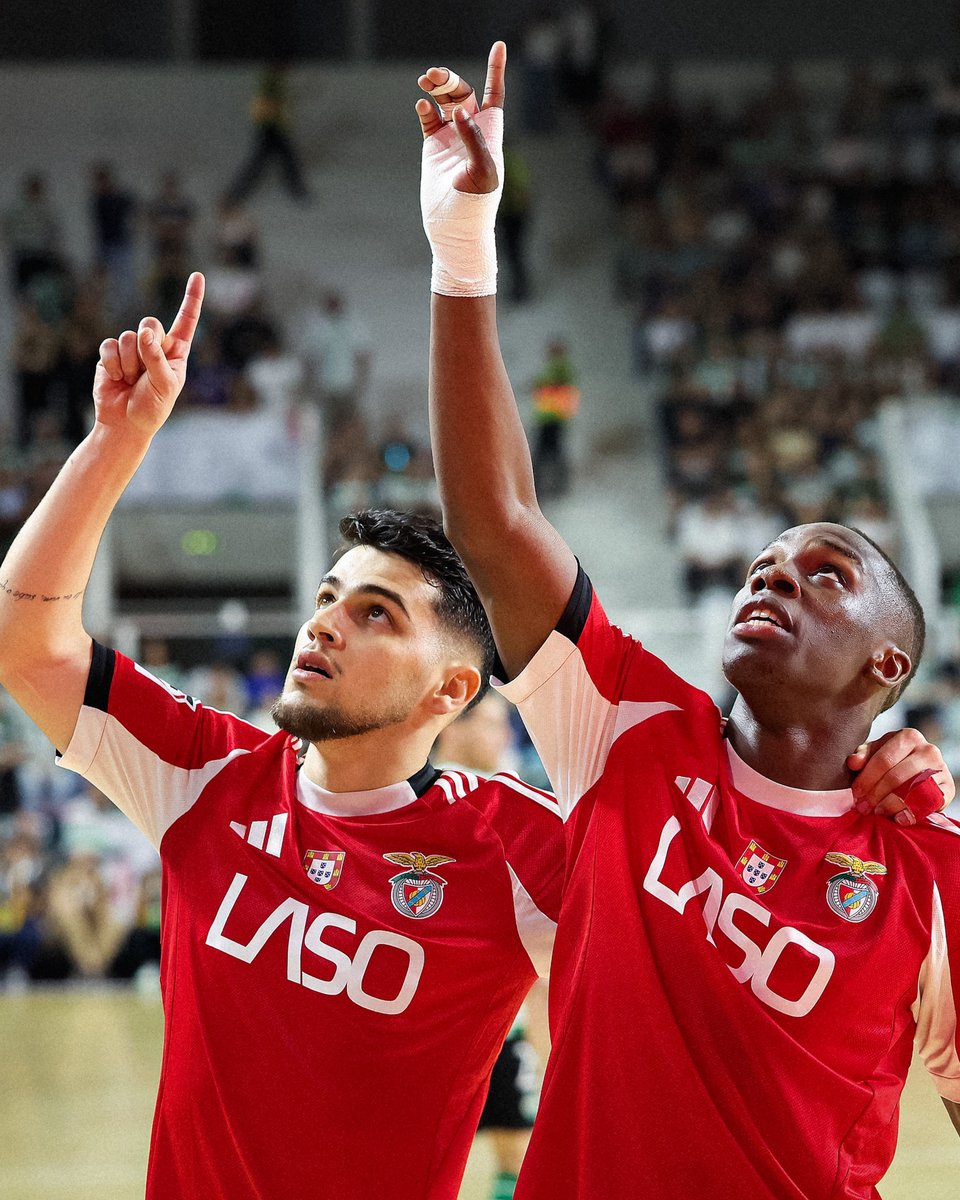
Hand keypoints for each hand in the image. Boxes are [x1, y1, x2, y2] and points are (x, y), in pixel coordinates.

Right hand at [94, 272, 204, 437]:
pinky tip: (117, 378)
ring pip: (128, 336)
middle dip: (147, 344)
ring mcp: (132, 349)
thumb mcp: (164, 385)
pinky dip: (113, 364)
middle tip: (145, 371)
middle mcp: (155, 346)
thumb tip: (144, 332)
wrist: (125, 424)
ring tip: (132, 381)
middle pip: (150, 323)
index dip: (191, 298)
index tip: (198, 276)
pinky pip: (109, 346)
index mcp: (176, 351)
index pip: (186, 321)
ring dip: (130, 363)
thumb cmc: (152, 408)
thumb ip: (157, 358)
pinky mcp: (111, 354)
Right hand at [416, 41, 505, 195]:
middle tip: (433, 76)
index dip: (496, 70)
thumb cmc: (476, 205)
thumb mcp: (482, 172)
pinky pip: (429, 119)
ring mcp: (451, 138)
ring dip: (436, 87)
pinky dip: (425, 108)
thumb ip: (474, 140)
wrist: (454, 228)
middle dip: (450, 79)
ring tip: (426, 80)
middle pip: (463, 92)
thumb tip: (461, 113)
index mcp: (490, 133)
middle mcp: (471, 131)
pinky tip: (422, 106)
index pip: (494, 94)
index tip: (498, 46)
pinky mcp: (433, 147)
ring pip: (444, 101)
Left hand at [848, 728, 953, 825]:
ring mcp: (941, 769)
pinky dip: (911, 813)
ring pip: (912, 791)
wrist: (922, 766)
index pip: (883, 760)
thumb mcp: (877, 751)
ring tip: (877, 813)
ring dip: (891, 805)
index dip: (867, 779)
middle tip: (863, 807)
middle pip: (896, 777)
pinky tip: (897, 819)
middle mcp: (928, 750)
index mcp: (908, 736)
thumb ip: (863, 755)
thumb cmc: (892, 757)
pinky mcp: (948, 788)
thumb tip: (853, 762)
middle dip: (876, 795)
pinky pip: (928, 804)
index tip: (855, 793)